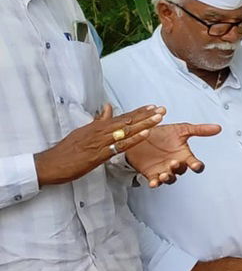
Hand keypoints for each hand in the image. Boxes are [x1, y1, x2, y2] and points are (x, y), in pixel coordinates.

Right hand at [34, 103, 163, 185]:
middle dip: (146, 115)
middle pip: (127, 121)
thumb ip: (98, 121)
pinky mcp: (99, 154)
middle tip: (162, 109)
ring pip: (126, 131)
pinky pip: (120, 145)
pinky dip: (133, 139)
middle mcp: (100, 131)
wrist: (51, 163)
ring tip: (158, 118)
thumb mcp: (83, 131)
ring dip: (144, 123)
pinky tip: (145, 134)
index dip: (139, 112)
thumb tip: (108, 108)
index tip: (153, 106)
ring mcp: (100, 142)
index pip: (122, 117)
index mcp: (97, 127)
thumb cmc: (67, 150)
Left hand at [125, 121, 221, 187]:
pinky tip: (154, 182)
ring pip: (169, 178)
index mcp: (184, 155)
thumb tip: (217, 128)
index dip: (197, 166)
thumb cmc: (162, 133)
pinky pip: (154, 181)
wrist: (140, 135)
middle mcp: (175, 164)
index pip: (195, 164)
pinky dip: (155, 183)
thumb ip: (200, 130)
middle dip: (178, 168)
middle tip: (174, 162)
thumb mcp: (181, 129)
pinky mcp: (151, 173)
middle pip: (181, 171)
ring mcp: (163, 169)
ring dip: (168, 178)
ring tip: (164, 173)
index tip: (195, 165)